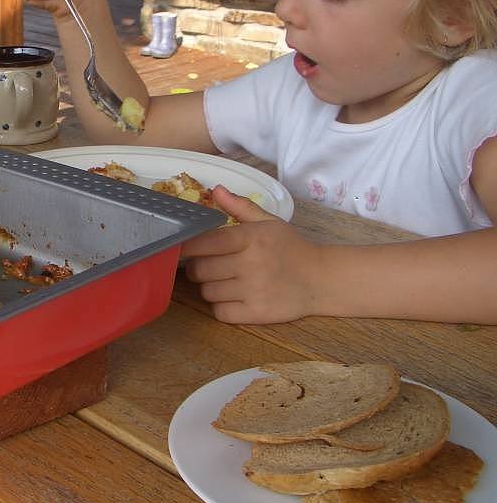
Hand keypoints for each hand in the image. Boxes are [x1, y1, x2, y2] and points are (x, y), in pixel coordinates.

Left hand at [180, 186, 325, 323]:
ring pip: (207, 292)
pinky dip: (220, 306)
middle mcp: (250, 264)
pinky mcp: (256, 314)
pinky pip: (220, 312)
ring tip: (223, 281)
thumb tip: (215, 189)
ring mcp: (253, 291)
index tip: (180, 248)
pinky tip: (231, 297)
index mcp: (251, 238)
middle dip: (197, 268)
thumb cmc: (291, 248)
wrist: (322, 279)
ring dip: (209, 287)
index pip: (205, 243)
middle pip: (200, 270)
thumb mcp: (268, 222)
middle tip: (207, 265)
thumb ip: (240, 206)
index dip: (187, 247)